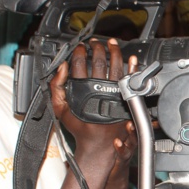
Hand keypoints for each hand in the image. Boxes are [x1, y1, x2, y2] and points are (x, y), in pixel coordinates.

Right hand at [51, 38, 133, 164]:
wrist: (98, 145)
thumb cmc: (80, 128)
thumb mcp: (61, 110)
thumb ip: (57, 87)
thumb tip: (61, 67)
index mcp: (83, 92)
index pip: (80, 65)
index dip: (80, 52)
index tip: (81, 47)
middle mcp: (100, 91)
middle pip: (99, 62)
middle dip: (97, 48)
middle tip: (95, 44)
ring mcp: (114, 95)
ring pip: (116, 67)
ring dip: (113, 52)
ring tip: (110, 44)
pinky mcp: (125, 99)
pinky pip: (130, 80)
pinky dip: (132, 68)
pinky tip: (132, 59)